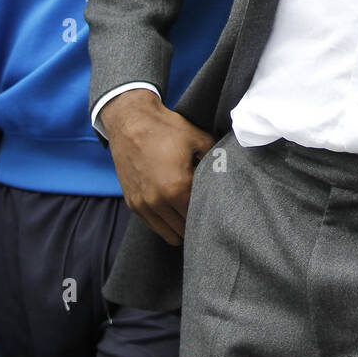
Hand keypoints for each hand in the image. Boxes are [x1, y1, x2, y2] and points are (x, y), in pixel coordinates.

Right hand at [99, 90, 215, 246]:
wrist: (130, 122)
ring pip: (169, 234)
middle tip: (203, 208)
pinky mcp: (132, 203)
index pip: (200, 217)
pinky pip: (153, 225)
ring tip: (187, 210)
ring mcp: (143, 204)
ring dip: (180, 226)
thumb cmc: (166, 129)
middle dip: (196, 222)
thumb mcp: (198, 139)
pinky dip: (164, 221)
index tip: (215, 207)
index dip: (210, 213)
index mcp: (177, 188)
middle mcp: (158, 201)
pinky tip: (171, 206)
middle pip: (185, 230)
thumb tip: (227, 173)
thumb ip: (216, 159)